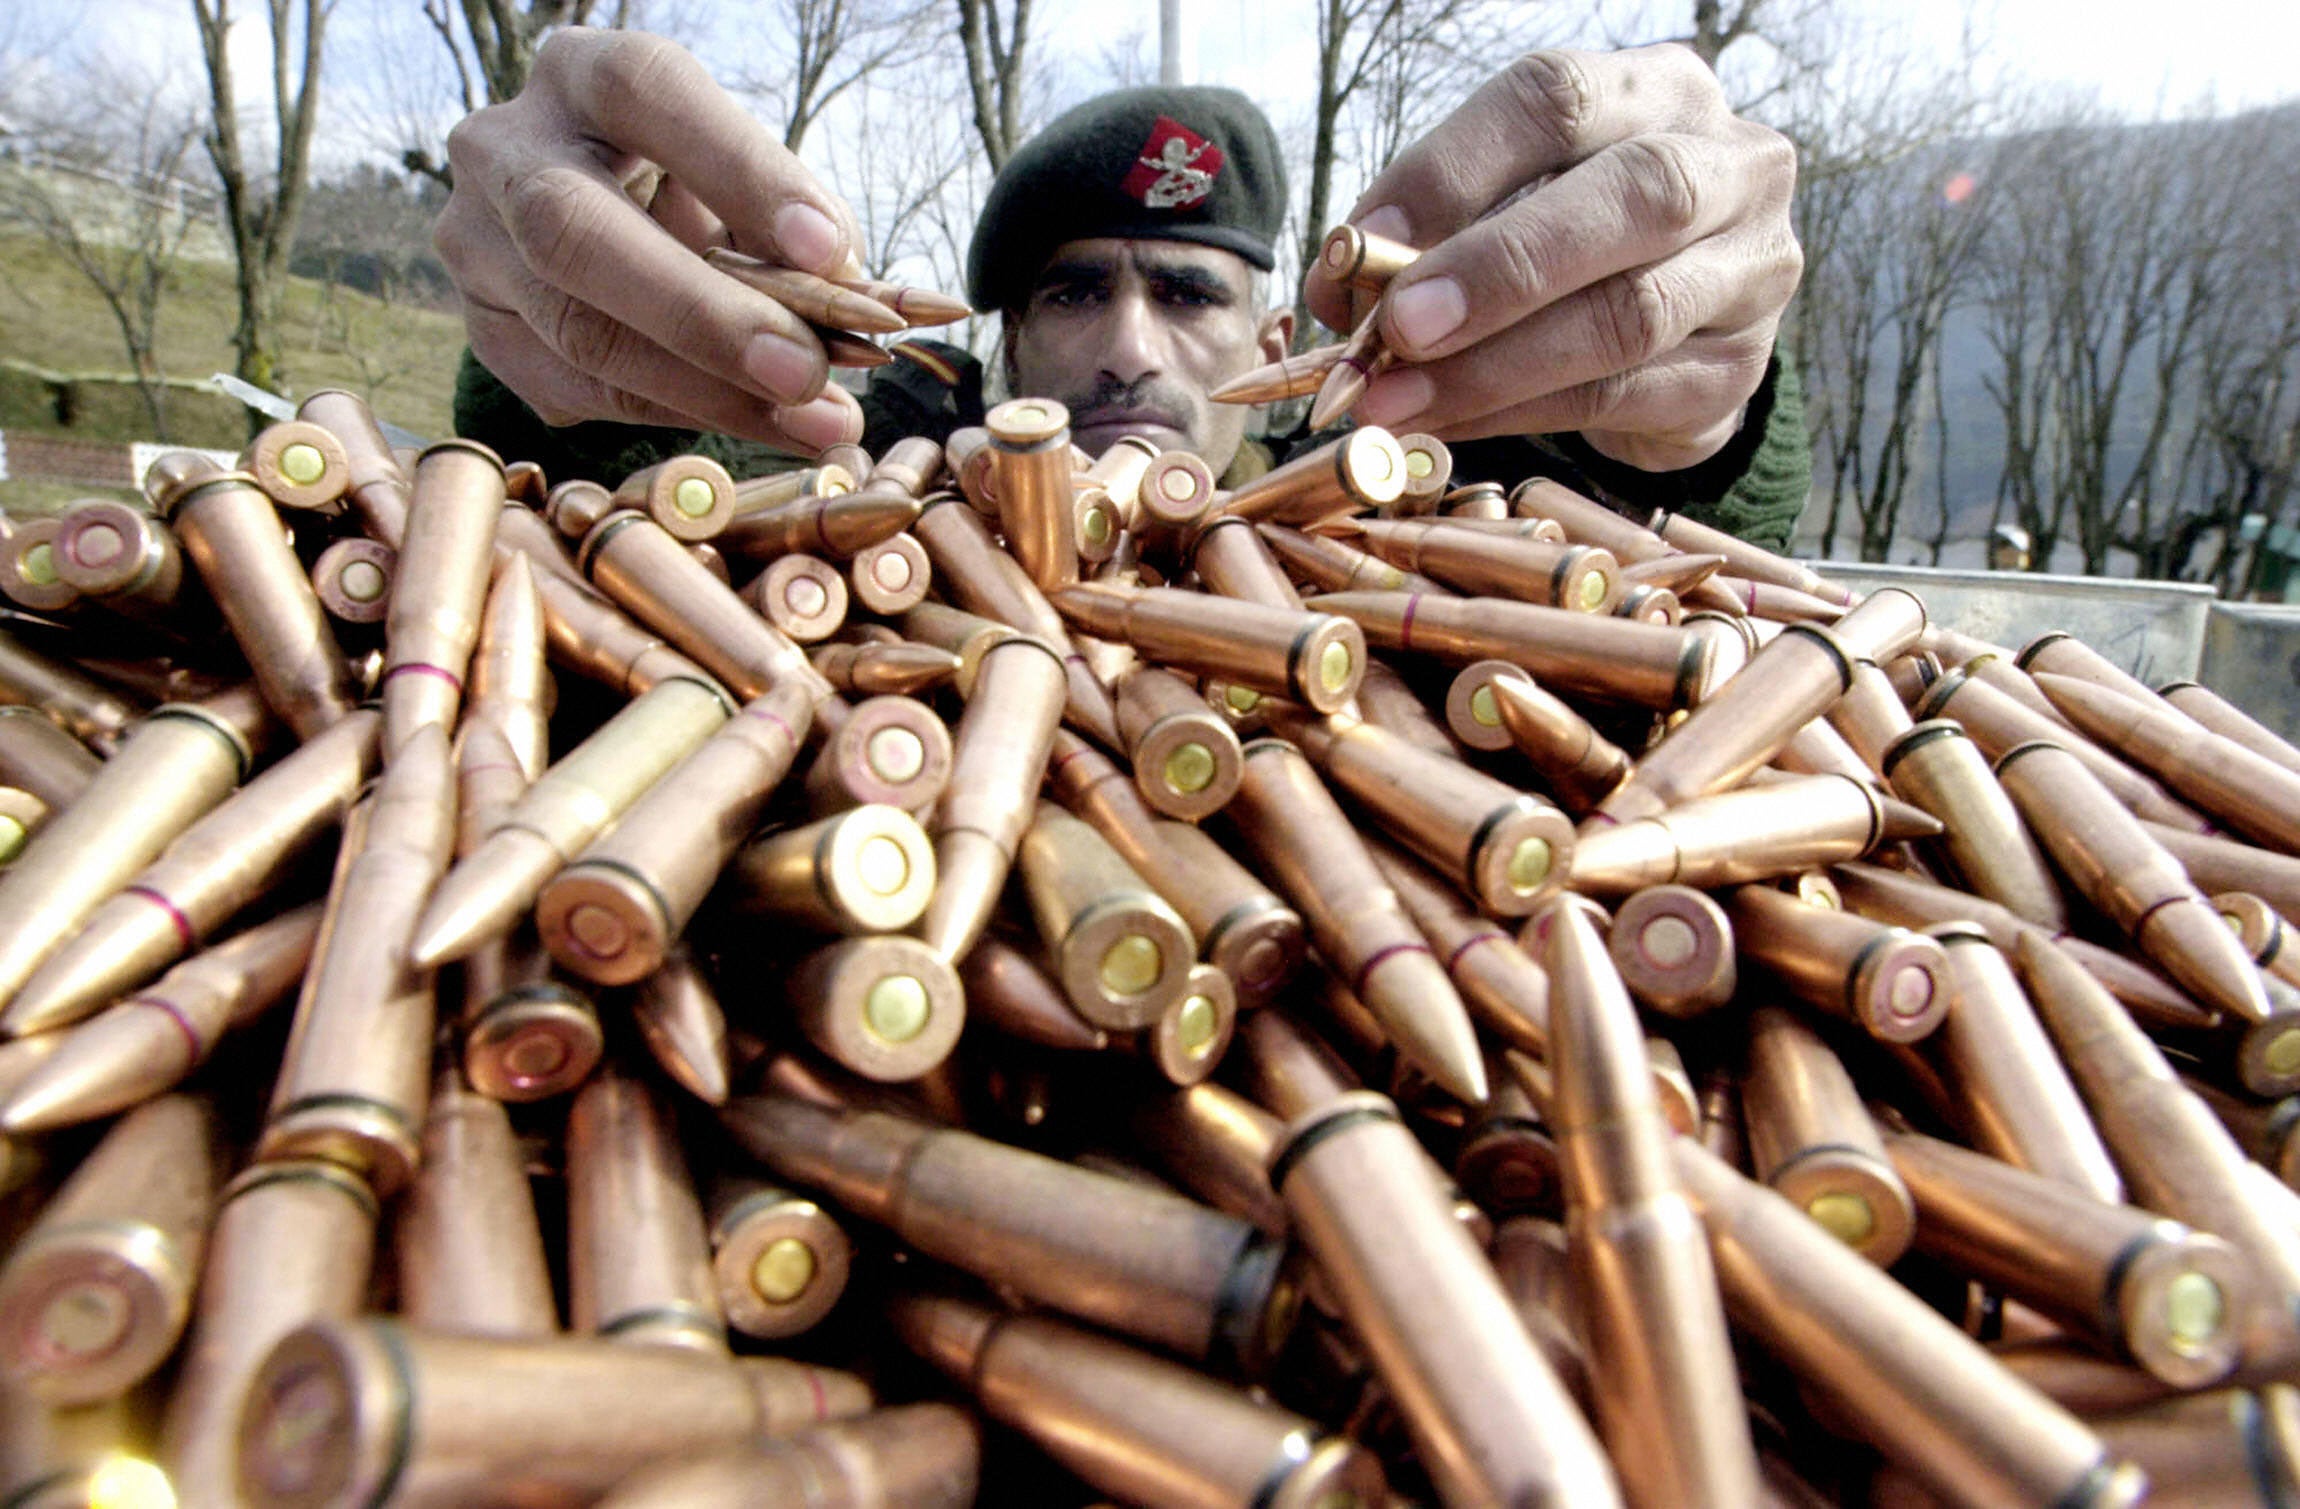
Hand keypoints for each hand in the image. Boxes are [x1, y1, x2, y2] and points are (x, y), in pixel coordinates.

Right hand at [432, 29, 864, 451]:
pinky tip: (762, 423)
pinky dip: (681, 413)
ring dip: (709, 392)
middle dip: (702, 316)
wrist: (595, 219)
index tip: (826, 250)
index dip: (738, 171)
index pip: (647, 95)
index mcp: (580, 75)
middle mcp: (505, 149)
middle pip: (574, 230)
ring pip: (578, 333)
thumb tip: (847, 300)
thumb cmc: (693, 187)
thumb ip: (792, 223)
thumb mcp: (741, 178)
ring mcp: (475, 243)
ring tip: (816, 423)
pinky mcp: (485, 329)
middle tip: (804, 372)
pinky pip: (579, 390)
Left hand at [1305, 45, 1800, 470]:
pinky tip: (1445, 424)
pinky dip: (1517, 414)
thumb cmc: (1572, 246)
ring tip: (1397, 399)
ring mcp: (1750, 272)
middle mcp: (1731, 166)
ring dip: (1494, 365)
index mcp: (1660, 92)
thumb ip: (1435, 230)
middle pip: (1630, 197)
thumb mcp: (1509, 206)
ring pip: (1628, 315)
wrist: (1679, 332)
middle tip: (1399, 328)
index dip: (1451, 169)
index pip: (1556, 101)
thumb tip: (1338, 289)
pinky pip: (1620, 397)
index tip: (1359, 238)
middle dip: (1499, 269)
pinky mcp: (1736, 372)